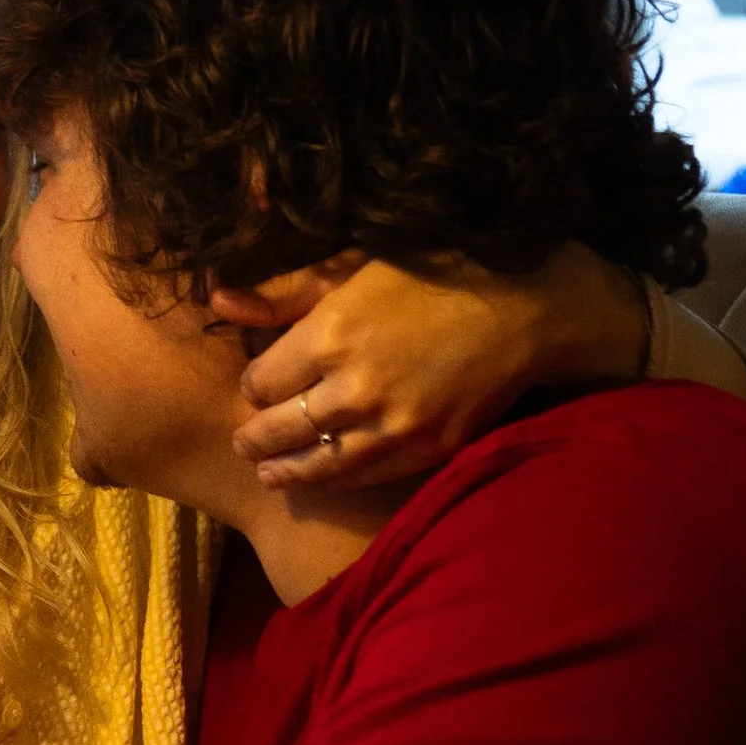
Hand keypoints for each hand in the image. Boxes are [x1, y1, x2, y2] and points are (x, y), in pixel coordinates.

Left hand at [220, 247, 649, 489]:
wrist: (529, 306)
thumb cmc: (438, 269)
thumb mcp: (355, 264)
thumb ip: (282, 291)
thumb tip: (216, 300)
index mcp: (330, 334)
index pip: (261, 381)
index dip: (253, 384)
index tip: (257, 382)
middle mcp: (356, 388)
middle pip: (280, 429)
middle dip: (255, 438)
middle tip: (244, 442)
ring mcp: (395, 425)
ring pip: (319, 464)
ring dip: (286, 471)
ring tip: (270, 473)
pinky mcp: (430, 448)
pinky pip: (367, 476)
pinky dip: (338, 479)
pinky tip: (325, 476)